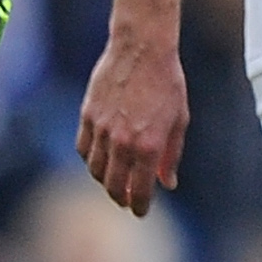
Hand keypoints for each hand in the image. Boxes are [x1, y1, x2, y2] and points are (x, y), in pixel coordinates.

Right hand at [76, 30, 188, 216]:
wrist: (141, 49)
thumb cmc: (167, 83)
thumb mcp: (178, 121)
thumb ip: (171, 156)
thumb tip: (167, 183)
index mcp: (148, 146)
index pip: (138, 190)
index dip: (139, 206)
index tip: (141, 211)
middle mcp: (122, 142)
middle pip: (113, 185)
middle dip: (120, 198)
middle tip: (126, 200)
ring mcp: (101, 129)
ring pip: (95, 169)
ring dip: (104, 180)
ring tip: (114, 181)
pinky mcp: (87, 116)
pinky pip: (83, 148)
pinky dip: (90, 159)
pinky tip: (100, 159)